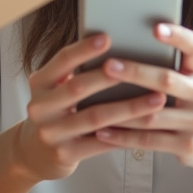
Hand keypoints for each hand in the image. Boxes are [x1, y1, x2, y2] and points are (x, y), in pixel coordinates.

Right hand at [13, 32, 166, 181]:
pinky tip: (147, 125)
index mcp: (40, 83)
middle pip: (78, 88)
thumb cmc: (56, 111)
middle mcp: (40, 106)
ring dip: (129, 108)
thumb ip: (76, 72)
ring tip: (157, 99)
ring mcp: (51, 132)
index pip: (62, 61)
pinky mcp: (65, 154)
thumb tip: (117, 51)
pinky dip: (125, 133)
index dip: (84, 49)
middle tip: (139, 69)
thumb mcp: (55, 89)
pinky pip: (101, 143)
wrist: (34, 152)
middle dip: (110, 78)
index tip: (107, 38)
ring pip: (95, 117)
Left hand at [92, 23, 192, 168]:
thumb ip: (169, 61)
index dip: (177, 36)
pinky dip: (123, 136)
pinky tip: (101, 131)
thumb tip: (122, 40)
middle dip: (136, 73)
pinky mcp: (188, 145)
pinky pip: (149, 140)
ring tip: (93, 100)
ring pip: (154, 115)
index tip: (155, 28)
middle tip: (108, 65)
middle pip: (167, 80)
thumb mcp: (190, 77)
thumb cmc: (191, 98)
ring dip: (122, 108)